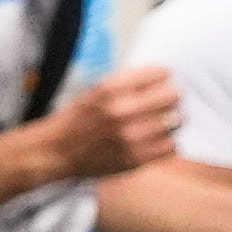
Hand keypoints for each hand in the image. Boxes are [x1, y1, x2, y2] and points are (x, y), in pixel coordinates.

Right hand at [40, 70, 187, 181]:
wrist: (55, 152)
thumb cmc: (77, 120)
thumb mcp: (96, 90)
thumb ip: (128, 83)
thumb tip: (164, 79)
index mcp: (111, 88)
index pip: (162, 72)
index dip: (160, 78)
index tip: (156, 85)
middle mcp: (122, 110)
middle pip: (173, 95)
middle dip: (167, 99)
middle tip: (159, 105)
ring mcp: (130, 136)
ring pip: (175, 121)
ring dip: (167, 122)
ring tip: (153, 125)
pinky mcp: (135, 158)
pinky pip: (171, 146)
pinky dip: (165, 144)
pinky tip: (152, 142)